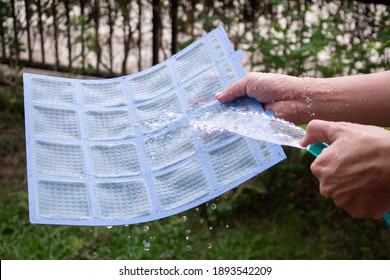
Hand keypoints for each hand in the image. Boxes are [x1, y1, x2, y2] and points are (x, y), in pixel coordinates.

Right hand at [215, 71, 389, 126]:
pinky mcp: (255, 129)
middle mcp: (246, 105)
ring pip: (232, 122)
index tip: (198, 104)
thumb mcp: (250, 82)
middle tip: (195, 120)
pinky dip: (231, 133)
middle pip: (227, 111)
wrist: (295, 101)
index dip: (214, 100)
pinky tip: (216, 137)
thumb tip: (217, 97)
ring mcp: (250, 117)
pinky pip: (242, 131)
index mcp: (245, 91)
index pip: (226, 96)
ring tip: (201, 131)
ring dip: (219, 126)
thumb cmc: (275, 86)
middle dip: (213, 115)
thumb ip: (233, 90)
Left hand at [301, 120, 389, 218]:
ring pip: (346, 194)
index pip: (323, 166)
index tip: (352, 156)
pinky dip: (367, 199)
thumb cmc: (372, 143)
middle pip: (333, 182)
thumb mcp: (341, 129)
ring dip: (356, 188)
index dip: (338, 159)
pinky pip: (360, 205)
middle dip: (345, 175)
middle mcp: (326, 188)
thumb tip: (302, 141)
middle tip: (363, 166)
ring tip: (371, 176)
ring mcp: (342, 201)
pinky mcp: (359, 211)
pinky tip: (375, 188)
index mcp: (319, 168)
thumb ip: (316, 130)